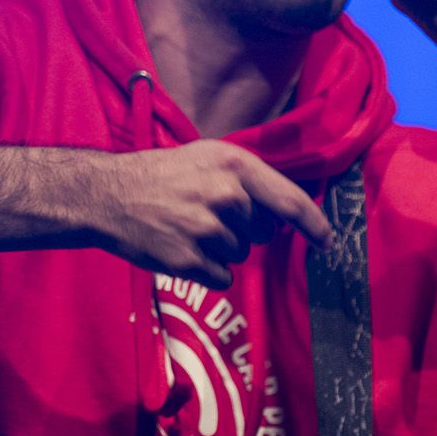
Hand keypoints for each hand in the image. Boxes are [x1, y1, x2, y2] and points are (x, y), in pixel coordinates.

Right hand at [90, 141, 331, 288]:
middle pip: (263, 233)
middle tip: (206, 214)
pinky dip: (205, 270)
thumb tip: (287, 214)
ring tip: (186, 227)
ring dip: (220, 248)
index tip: (328, 242)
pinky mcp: (190, 260)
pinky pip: (221, 276)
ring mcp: (208, 229)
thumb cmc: (163, 176)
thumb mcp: (209, 158)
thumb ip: (248, 181)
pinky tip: (180, 248)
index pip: (290, 202)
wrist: (108, 196)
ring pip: (240, 254)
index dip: (314, 226)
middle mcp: (227, 196)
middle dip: (244, 230)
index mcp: (236, 166)